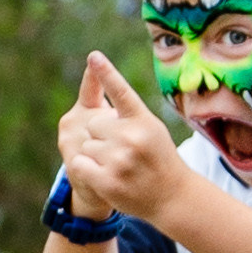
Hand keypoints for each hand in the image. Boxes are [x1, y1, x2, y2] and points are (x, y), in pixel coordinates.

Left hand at [57, 52, 179, 223]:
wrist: (172, 196)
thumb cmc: (158, 157)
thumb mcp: (151, 129)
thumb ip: (129, 116)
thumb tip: (99, 103)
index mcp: (143, 120)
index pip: (121, 92)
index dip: (106, 73)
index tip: (93, 56)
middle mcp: (132, 137)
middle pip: (93, 123)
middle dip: (101, 135)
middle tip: (123, 150)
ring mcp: (119, 160)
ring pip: (86, 145)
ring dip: (95, 155)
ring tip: (119, 165)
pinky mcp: (107, 180)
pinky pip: (79, 165)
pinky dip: (86, 169)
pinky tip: (105, 175)